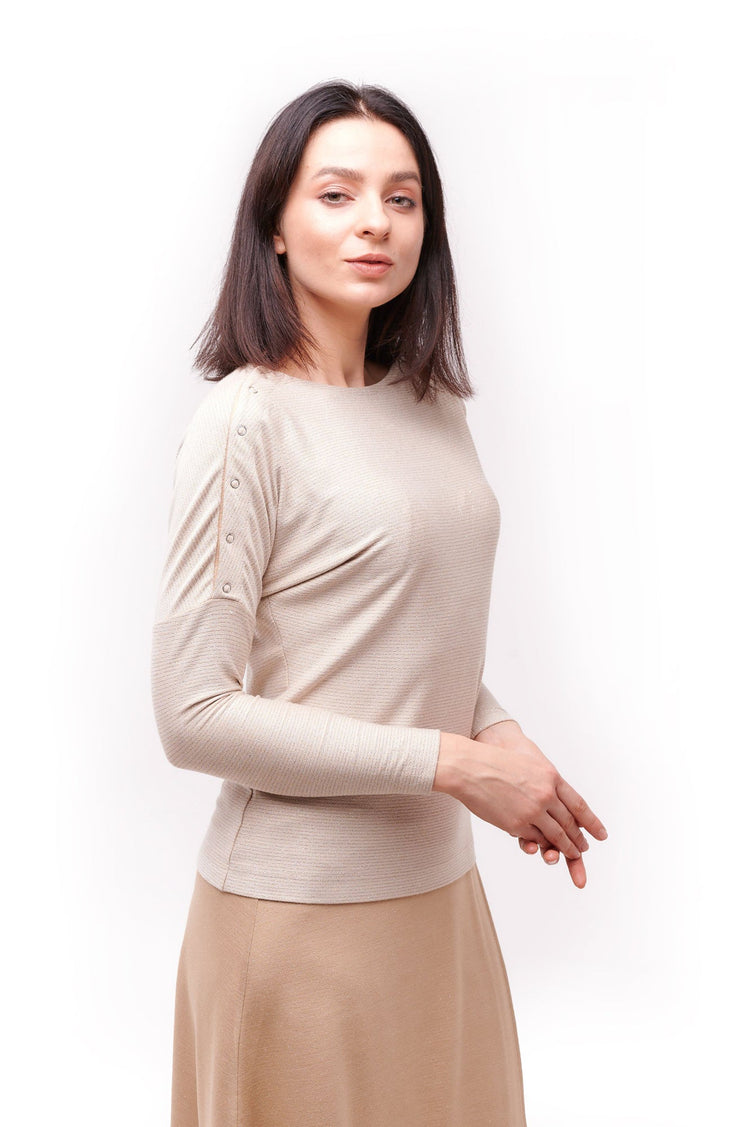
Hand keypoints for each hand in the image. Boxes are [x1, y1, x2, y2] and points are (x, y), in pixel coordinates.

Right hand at [435, 720, 607, 888]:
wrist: (470, 766)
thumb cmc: (496, 760)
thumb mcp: (530, 763)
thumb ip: (546, 780)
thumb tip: (558, 794)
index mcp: (551, 777)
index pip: (578, 804)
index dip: (592, 822)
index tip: (602, 834)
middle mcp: (546, 795)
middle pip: (570, 823)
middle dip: (579, 839)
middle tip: (585, 848)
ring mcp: (532, 811)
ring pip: (556, 836)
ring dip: (566, 848)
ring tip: (573, 854)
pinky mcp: (516, 824)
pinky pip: (534, 839)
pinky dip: (539, 844)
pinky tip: (544, 848)